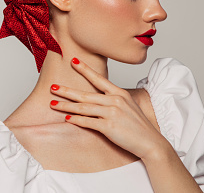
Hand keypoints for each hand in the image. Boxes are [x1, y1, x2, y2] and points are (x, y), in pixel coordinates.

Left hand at [49, 57, 168, 160]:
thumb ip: (113, 100)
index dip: (85, 70)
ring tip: (53, 104)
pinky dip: (76, 120)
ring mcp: (112, 113)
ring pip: (83, 108)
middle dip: (66, 90)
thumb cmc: (138, 127)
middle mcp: (115, 100)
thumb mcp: (128, 107)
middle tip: (52, 87)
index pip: (99, 79)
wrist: (151, 143)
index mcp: (120, 94)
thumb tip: (97, 99)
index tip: (73, 61)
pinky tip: (67, 118)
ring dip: (66, 106)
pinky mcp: (109, 127)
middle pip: (85, 94)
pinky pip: (88, 122)